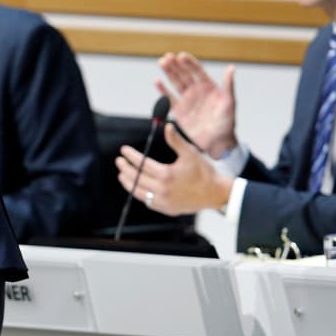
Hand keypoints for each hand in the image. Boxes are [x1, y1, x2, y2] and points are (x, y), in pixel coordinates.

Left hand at [115, 122, 232, 216]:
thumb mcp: (190, 153)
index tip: (123, 150)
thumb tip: (167, 126)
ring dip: (129, 184)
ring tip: (122, 176)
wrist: (216, 193)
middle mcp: (162, 190)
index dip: (130, 156)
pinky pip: (149, 202)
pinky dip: (141, 195)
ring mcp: (164, 202)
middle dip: (125, 169)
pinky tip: (139, 189)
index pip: (141, 164)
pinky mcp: (168, 209)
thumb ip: (176, 141)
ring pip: (139, 193)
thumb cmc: (204, 172)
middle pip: (137, 178)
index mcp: (166, 174)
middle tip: (119, 161)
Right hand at [155, 52, 237, 158]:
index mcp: (209, 88)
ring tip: (162, 62)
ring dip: (169, 73)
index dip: (190, 63)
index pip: (198, 71)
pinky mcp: (180, 111)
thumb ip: (228, 85)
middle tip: (168, 57)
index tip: (182, 56)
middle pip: (184, 74)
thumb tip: (231, 68)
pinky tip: (157, 81)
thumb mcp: (229, 103)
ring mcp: (187, 101)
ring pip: (176, 83)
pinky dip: (163, 90)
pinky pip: (169, 98)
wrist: (218, 143)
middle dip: (176, 65)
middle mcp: (197, 92)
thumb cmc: (227, 123)